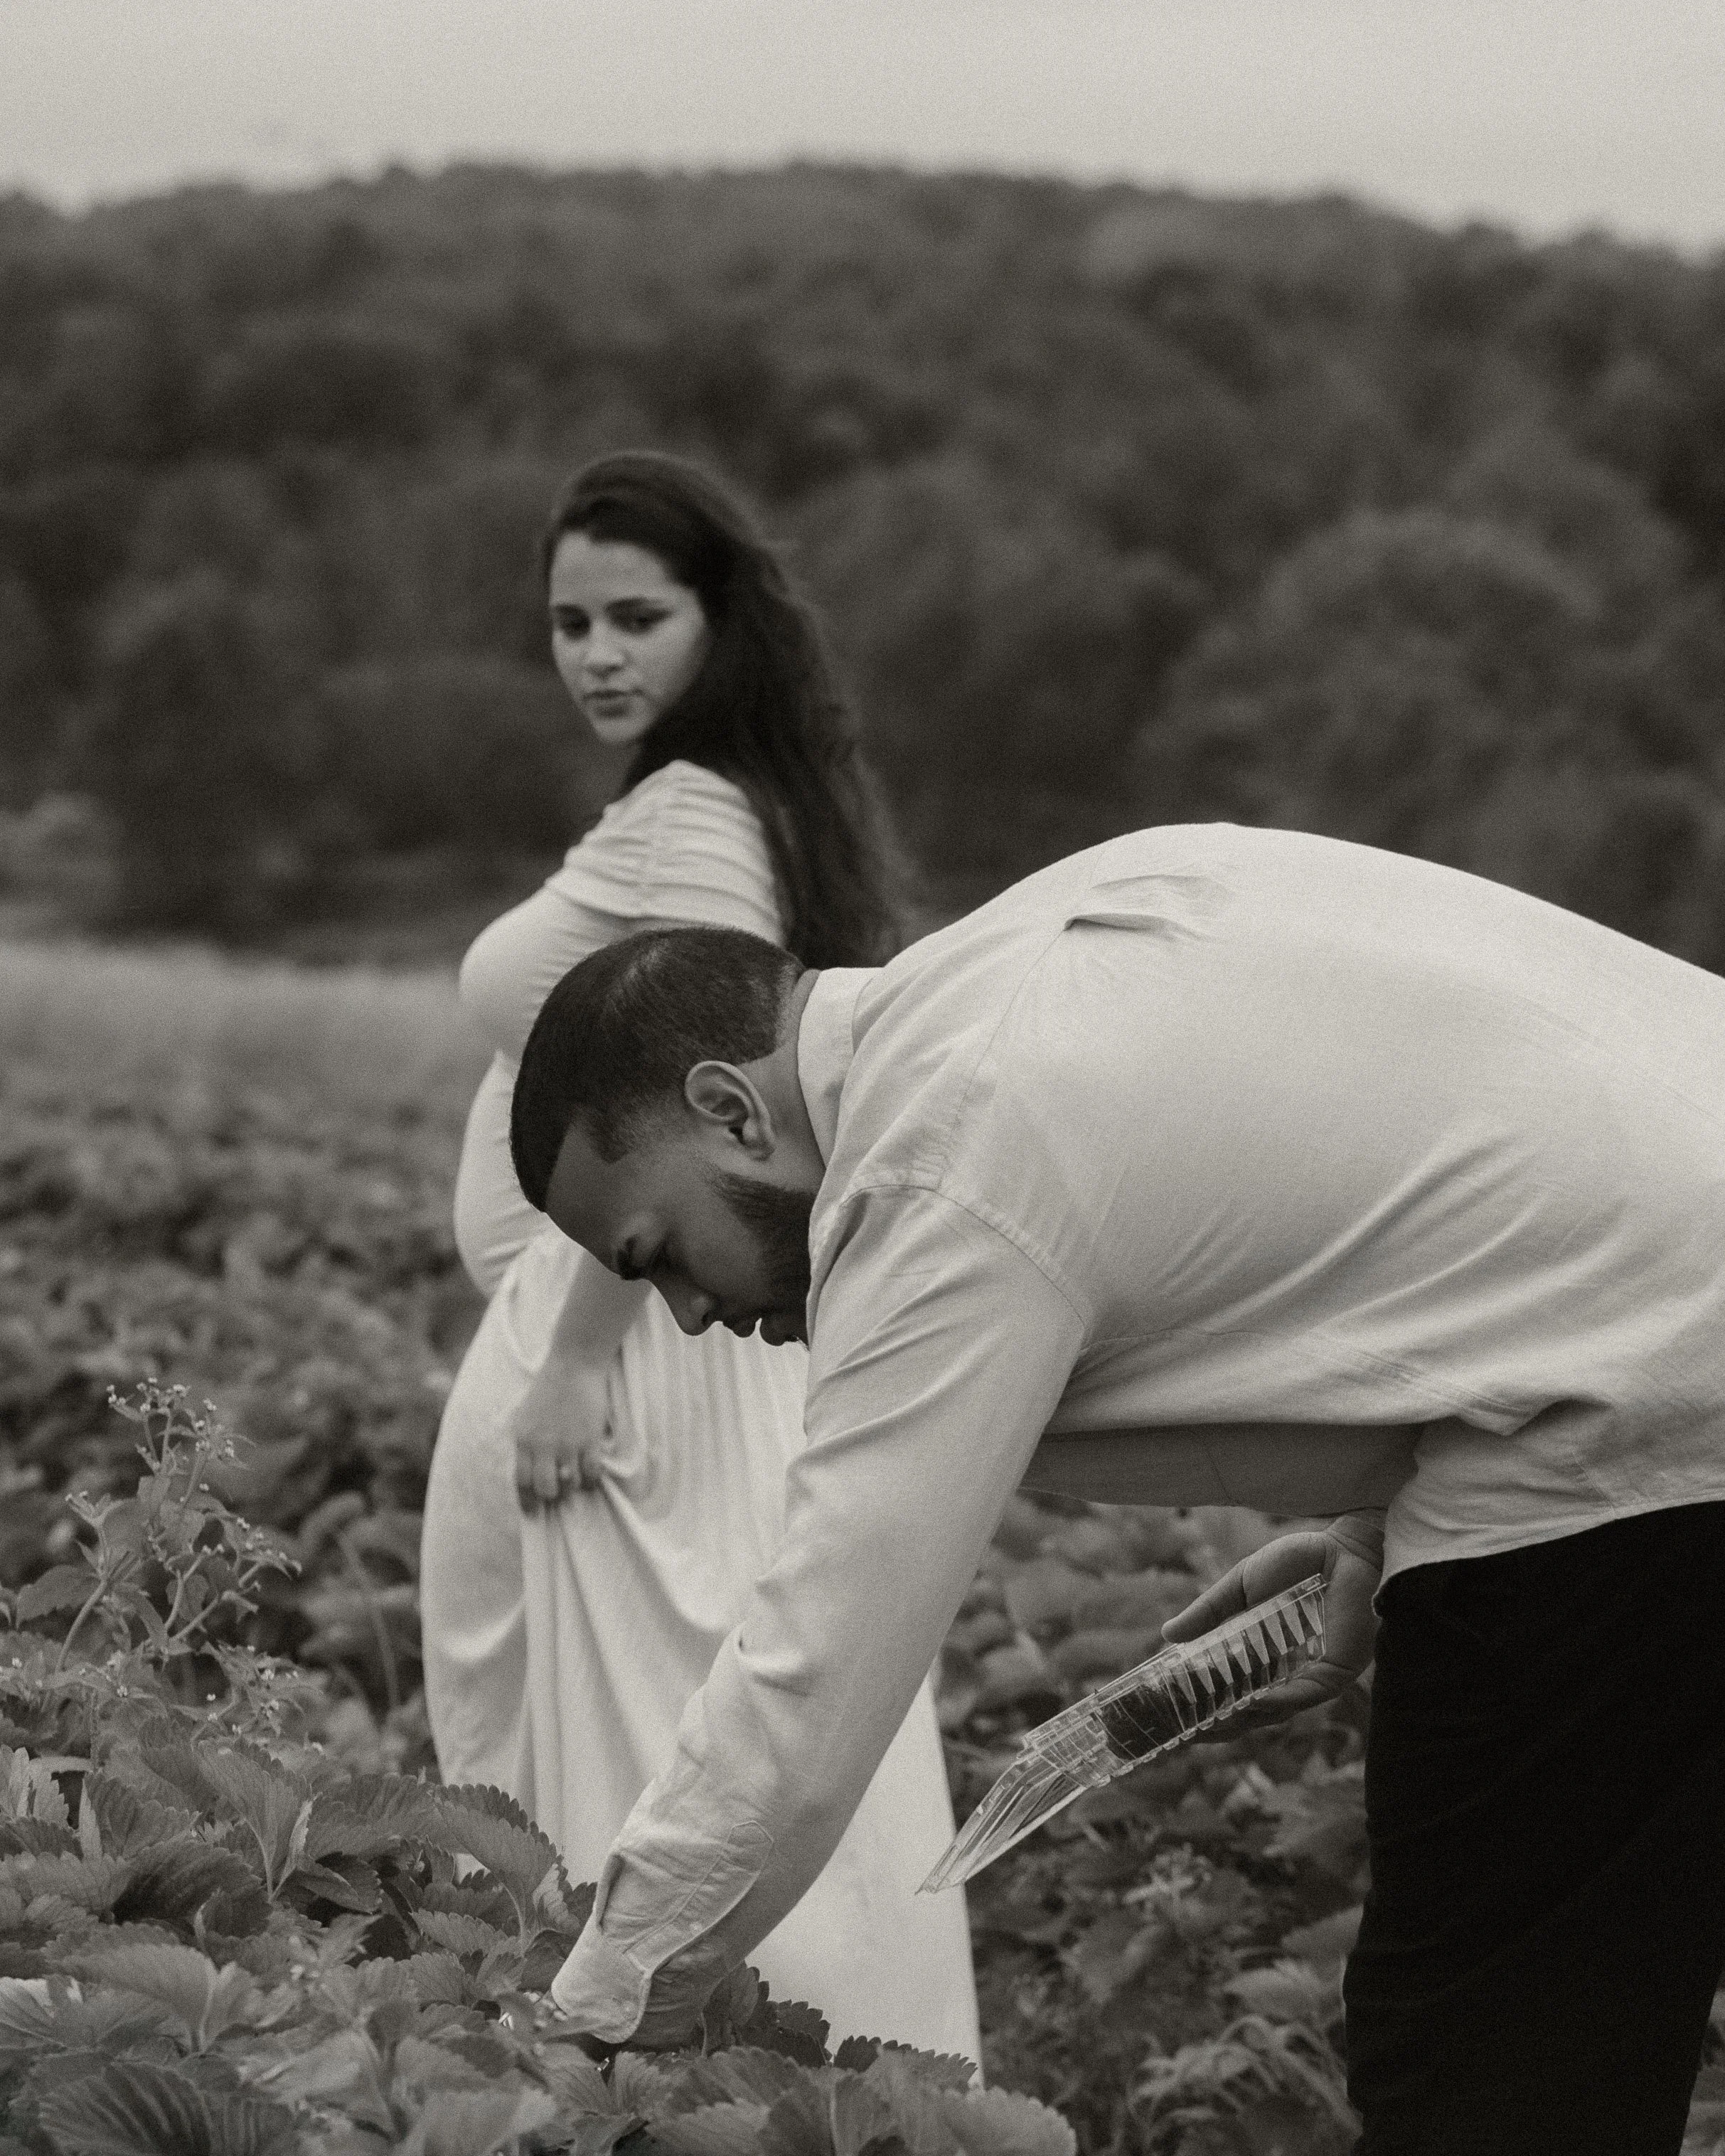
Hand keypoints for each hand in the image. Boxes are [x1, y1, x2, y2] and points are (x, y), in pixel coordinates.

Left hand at [512, 1360, 613, 1515]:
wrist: (574, 1364)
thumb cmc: (547, 1388)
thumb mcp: (524, 1416)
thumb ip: (525, 1443)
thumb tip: (529, 1470)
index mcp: (523, 1439)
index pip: (520, 1481)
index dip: (527, 1501)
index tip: (532, 1512)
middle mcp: (543, 1445)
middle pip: (545, 1488)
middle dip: (551, 1496)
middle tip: (558, 1493)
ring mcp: (568, 1443)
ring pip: (569, 1484)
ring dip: (572, 1487)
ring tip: (575, 1480)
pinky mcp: (590, 1439)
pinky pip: (591, 1473)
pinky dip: (591, 1480)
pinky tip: (591, 1475)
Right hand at [1159, 1512, 1384, 1734]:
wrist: (1344, 1547)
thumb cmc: (1298, 1562)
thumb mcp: (1241, 1585)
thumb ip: (1208, 1612)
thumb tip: (1167, 1635)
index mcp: (1264, 1655)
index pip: (1232, 1692)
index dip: (1206, 1708)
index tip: (1172, 1718)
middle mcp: (1287, 1672)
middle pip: (1251, 1712)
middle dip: (1220, 1726)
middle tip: (1187, 1733)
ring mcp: (1312, 1675)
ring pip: (1277, 1711)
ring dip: (1246, 1718)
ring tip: (1212, 1723)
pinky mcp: (1337, 1671)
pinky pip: (1307, 1694)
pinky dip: (1281, 1700)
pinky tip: (1255, 1702)